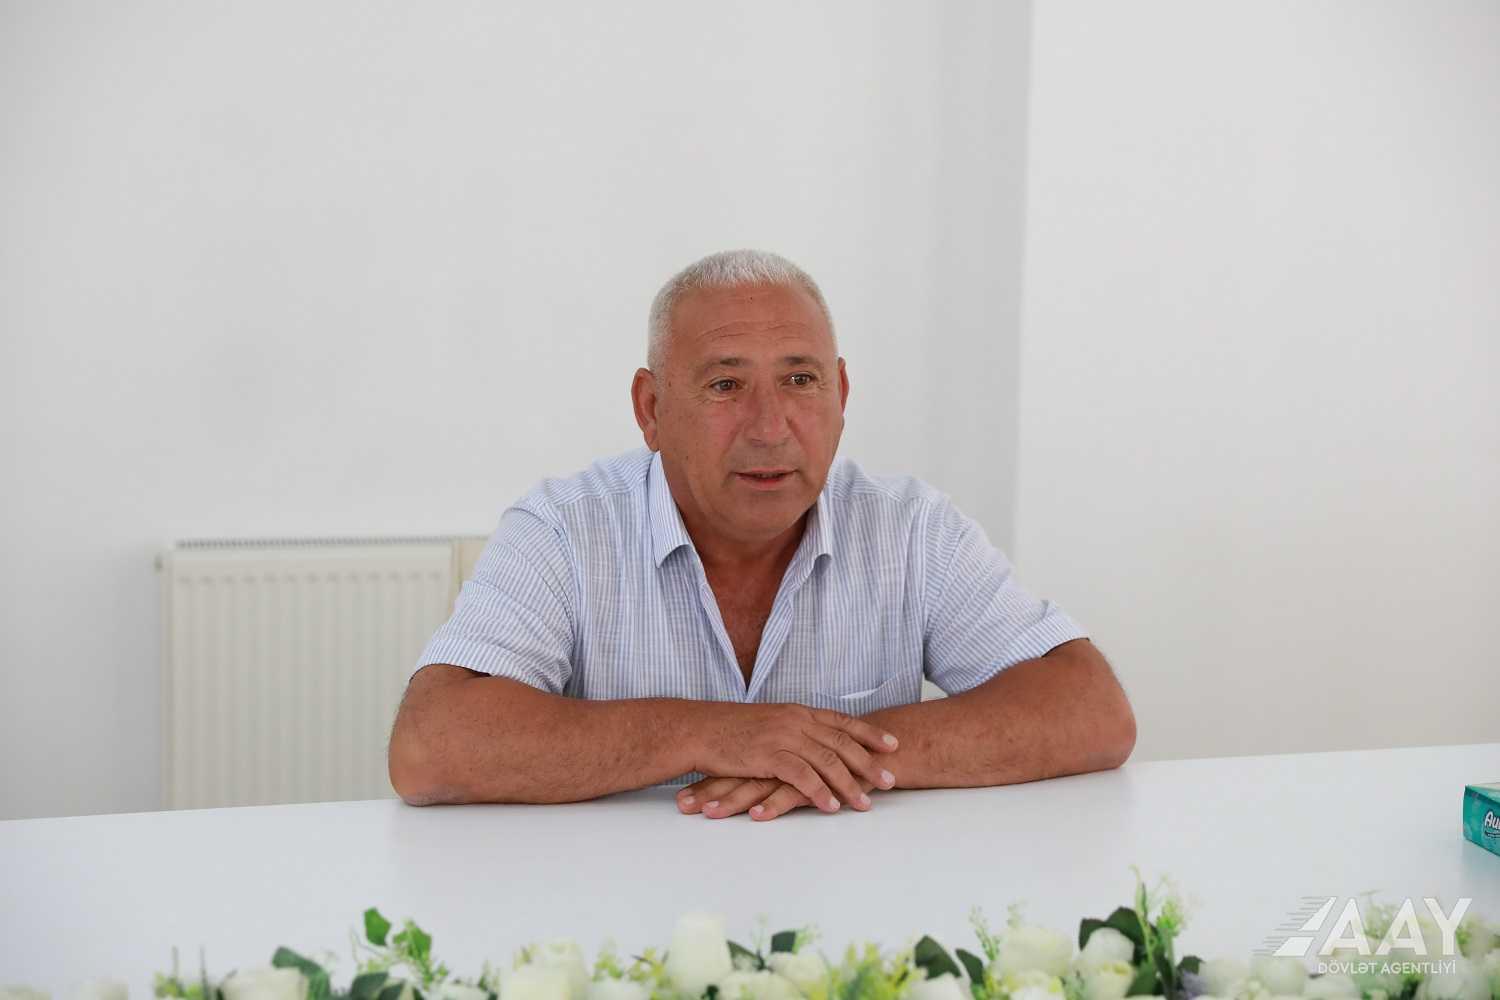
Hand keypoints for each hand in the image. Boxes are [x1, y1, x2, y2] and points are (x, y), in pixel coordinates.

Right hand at [685, 703, 898, 813]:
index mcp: (797, 712)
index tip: (892, 744)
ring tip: (866, 803)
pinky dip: (819, 792)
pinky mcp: (768, 755)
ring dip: (849, 784)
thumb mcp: (768, 722)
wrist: (698, 729)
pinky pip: (801, 775)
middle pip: (841, 742)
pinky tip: (832, 806)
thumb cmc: (728, 730)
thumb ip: (792, 730)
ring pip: (826, 760)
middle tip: (890, 780)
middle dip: (869, 762)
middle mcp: (795, 720)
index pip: (841, 721)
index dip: (869, 733)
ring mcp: (782, 736)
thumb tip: (811, 742)